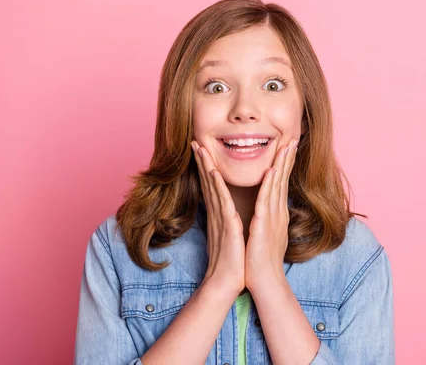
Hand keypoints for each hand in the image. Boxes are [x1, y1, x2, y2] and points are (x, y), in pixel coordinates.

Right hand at [191, 141, 245, 295]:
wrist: (226, 284)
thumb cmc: (230, 263)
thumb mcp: (228, 238)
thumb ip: (226, 224)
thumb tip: (229, 216)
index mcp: (220, 216)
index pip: (213, 187)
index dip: (207, 168)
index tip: (203, 151)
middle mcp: (218, 215)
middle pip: (208, 183)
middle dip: (202, 162)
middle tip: (195, 142)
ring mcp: (221, 220)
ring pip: (213, 188)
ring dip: (207, 167)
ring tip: (201, 149)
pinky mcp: (227, 227)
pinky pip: (222, 203)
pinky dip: (218, 186)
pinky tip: (214, 173)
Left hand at [245, 138, 298, 291]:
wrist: (263, 281)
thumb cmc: (260, 260)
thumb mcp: (265, 234)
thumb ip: (266, 219)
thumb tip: (265, 211)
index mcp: (275, 214)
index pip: (280, 183)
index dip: (284, 164)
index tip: (287, 147)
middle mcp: (277, 213)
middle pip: (282, 180)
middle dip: (287, 158)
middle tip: (292, 138)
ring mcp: (272, 219)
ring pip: (276, 186)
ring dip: (278, 164)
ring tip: (284, 145)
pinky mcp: (263, 227)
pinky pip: (265, 203)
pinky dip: (268, 186)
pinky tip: (270, 172)